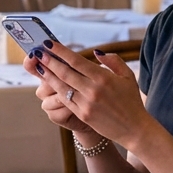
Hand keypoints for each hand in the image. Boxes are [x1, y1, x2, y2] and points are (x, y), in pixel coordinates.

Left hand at [28, 40, 150, 149]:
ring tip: (39, 66)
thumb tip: (95, 53)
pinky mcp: (82, 115)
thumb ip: (113, 60)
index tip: (48, 43)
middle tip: (38, 53)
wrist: (134, 129)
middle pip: (65, 72)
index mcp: (104, 78)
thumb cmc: (131, 100)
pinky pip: (66, 99)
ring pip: (61, 86)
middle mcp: (93, 90)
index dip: (60, 51)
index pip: (76, 61)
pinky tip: (50, 83)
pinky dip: (56, 90)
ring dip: (48, 75)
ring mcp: (86, 104)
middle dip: (49, 61)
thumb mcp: (128, 75)